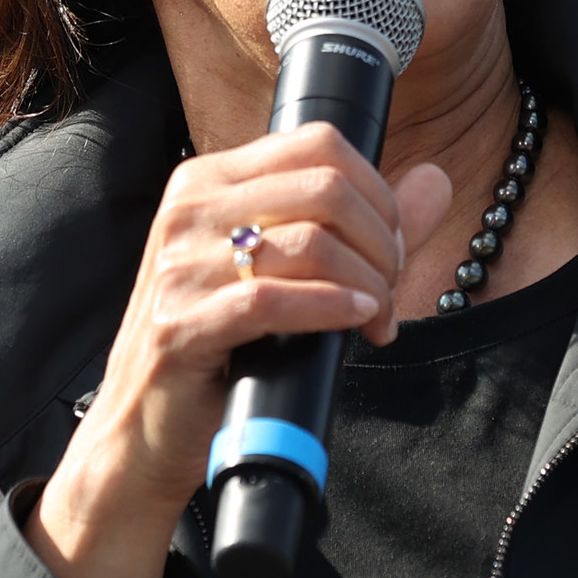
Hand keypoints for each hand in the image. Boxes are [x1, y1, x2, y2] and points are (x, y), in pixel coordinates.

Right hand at [25, 127, 451, 577]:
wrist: (141, 434)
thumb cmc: (220, 349)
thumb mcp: (287, 271)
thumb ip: (362, 223)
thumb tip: (436, 181)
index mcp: (210, 180)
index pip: (318, 144)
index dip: (377, 191)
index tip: (394, 242)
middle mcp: (189, 210)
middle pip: (325, 189)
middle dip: (381, 240)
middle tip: (390, 288)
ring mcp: (178, 267)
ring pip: (310, 243)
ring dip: (367, 282)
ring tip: (377, 316)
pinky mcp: (178, 326)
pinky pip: (272, 300)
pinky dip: (330, 309)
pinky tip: (357, 321)